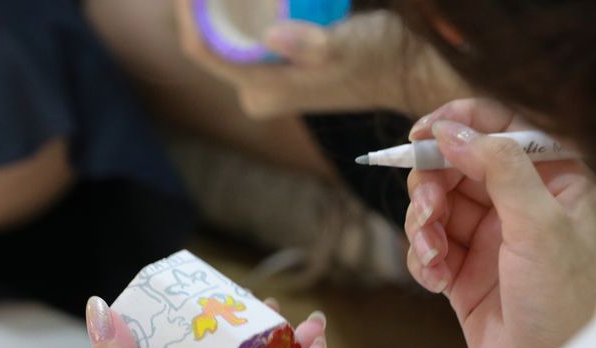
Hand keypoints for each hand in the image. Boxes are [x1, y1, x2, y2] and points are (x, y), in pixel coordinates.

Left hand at [173, 3, 464, 117]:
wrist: (409, 69)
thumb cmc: (380, 58)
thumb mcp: (346, 46)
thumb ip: (310, 44)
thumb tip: (272, 37)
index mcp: (262, 90)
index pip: (203, 49)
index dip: (186, 9)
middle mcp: (255, 90)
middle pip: (209, 40)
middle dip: (202, 3)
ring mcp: (265, 79)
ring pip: (225, 35)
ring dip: (218, 3)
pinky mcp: (277, 66)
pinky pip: (243, 33)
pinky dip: (237, 8)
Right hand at [405, 99, 595, 347]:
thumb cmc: (561, 303)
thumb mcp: (539, 225)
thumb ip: (497, 168)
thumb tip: (451, 131)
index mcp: (554, 179)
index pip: (502, 127)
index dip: (459, 123)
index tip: (421, 134)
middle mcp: (520, 202)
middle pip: (456, 165)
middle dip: (432, 185)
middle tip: (427, 210)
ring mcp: (489, 236)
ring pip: (435, 205)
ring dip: (423, 227)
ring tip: (433, 255)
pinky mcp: (462, 269)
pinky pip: (426, 246)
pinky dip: (421, 259)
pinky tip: (434, 280)